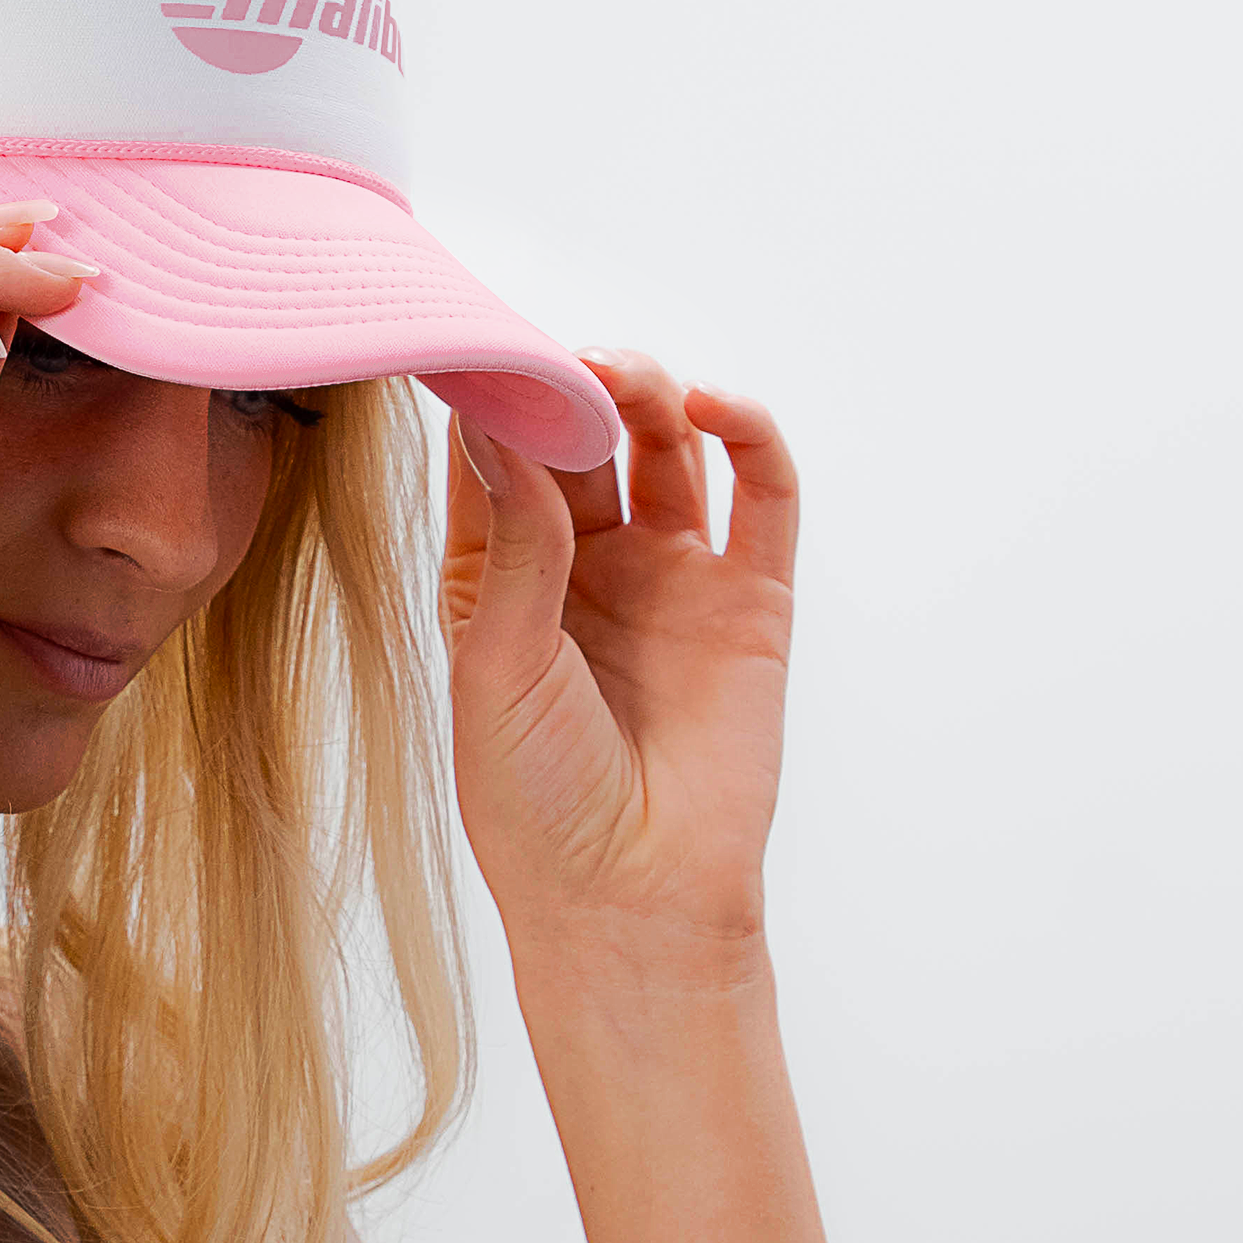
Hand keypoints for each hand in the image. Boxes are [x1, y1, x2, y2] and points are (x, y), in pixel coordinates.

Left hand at [439, 351, 797, 969]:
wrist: (630, 901)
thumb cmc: (534, 801)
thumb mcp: (497, 662)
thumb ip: (511, 543)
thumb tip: (497, 420)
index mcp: (499, 579)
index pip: (495, 458)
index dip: (492, 398)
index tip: (479, 341)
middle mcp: (585, 567)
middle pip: (582, 437)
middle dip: (574, 386)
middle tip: (565, 358)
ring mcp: (671, 578)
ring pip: (666, 447)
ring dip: (650, 394)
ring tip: (629, 378)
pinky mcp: (750, 599)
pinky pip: (763, 494)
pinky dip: (748, 433)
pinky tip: (714, 408)